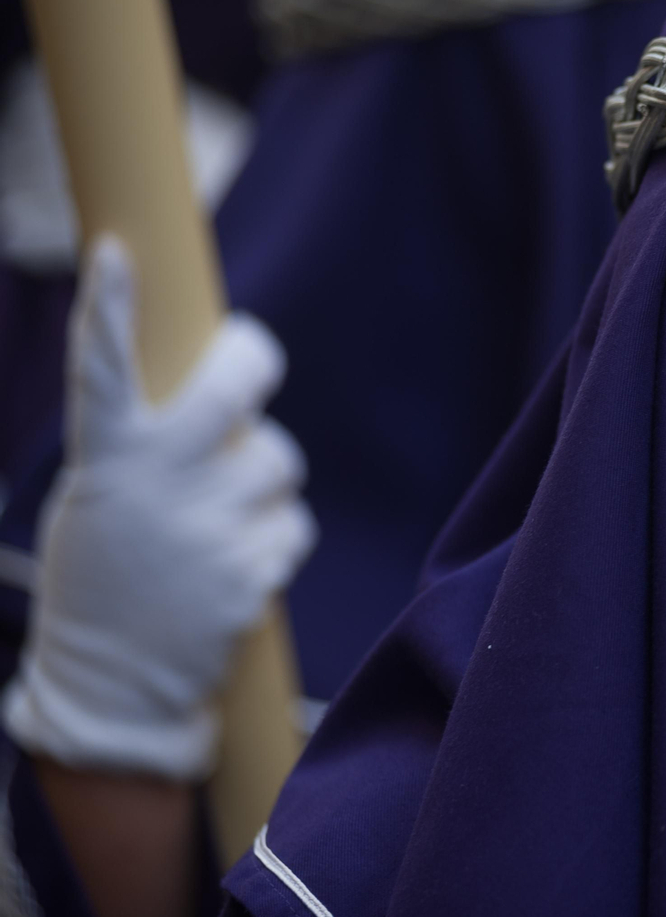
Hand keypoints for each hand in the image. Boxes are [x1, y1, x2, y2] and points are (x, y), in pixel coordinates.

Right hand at [3, 237, 313, 779]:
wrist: (112, 688)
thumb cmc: (107, 576)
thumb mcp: (99, 502)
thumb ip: (149, 448)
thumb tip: (229, 395)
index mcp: (106, 465)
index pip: (100, 373)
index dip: (107, 309)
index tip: (116, 251)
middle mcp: (158, 488)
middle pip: (236, 387)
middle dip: (253, 358)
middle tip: (250, 358)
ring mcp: (207, 530)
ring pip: (278, 459)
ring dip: (263, 478)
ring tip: (215, 523)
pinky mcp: (251, 574)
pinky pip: (293, 524)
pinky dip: (273, 540)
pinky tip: (232, 570)